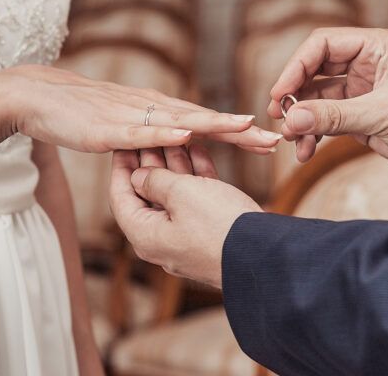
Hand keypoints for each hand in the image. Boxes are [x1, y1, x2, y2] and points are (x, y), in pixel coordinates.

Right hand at [0, 65, 281, 152]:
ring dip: (213, 125)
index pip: (205, 124)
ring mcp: (132, 117)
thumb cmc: (83, 115)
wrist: (39, 97)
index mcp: (158, 113)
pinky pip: (141, 131)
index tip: (269, 142)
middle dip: (240, 131)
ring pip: (180, 121)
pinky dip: (165, 132)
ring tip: (244, 127)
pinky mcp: (109, 128)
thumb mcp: (126, 130)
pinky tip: (186, 134)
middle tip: (274, 138)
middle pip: (203, 121)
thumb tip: (174, 149)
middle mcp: (152, 110)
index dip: (238, 133)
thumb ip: (151, 139)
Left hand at [109, 145, 260, 287]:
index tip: (124, 141)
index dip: (121, 165)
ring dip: (177, 164)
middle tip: (153, 132)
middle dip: (152, 161)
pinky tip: (200, 150)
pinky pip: (197, 201)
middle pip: (148, 194)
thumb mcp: (181, 194)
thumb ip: (155, 180)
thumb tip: (139, 176)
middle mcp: (162, 240)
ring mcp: (188, 238)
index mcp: (145, 235)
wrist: (266, 255)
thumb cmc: (219, 225)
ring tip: (179, 135)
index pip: (121, 196)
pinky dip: (197, 176)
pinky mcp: (211, 233)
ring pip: (175, 195)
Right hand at [267, 28, 387, 190]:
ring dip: (302, 120)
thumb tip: (290, 120)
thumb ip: (333, 116)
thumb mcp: (382, 115)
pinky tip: (305, 152)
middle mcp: (368, 65)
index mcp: (378, 47)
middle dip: (295, 94)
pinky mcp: (363, 119)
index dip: (296, 66)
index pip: (323, 44)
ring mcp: (364, 93)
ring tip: (291, 140)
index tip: (280, 93)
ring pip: (318, 100)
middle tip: (278, 117)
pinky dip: (314, 135)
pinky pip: (327, 122)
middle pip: (315, 70)